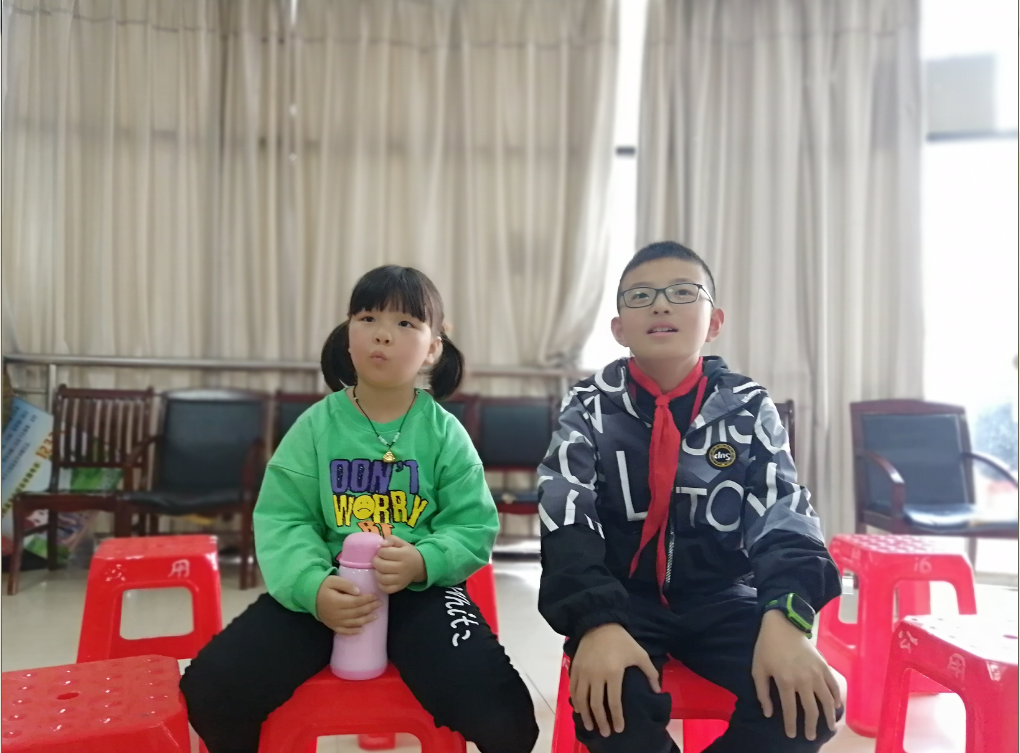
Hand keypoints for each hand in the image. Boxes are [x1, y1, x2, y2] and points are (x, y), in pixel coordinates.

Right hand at [315, 575, 380, 634]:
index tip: (375, 596)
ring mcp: (335, 621)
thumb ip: (346, 585)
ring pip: (353, 623)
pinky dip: (353, 632)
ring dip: (365, 620)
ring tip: (375, 616)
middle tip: (380, 604)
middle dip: (370, 608)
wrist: (310, 596)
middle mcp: (337, 613)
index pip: (356, 602)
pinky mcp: (332, 626)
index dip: (367, 600)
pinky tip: (362, 630)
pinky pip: (344, 631)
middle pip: (357, 612)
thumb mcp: (333, 580)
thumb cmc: (323, 586)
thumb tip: (359, 591)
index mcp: (337, 601)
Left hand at [372, 535, 425, 593]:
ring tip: (379, 569)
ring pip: (382, 578)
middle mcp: (403, 568)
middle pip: (381, 566)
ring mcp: (401, 579)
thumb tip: (381, 544)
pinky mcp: (400, 587)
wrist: (420, 566)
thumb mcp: (402, 543)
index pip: (384, 553)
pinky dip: (380, 584)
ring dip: (377, 572)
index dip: (380, 551)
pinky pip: (386, 589)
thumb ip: (391, 539)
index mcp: (403, 555)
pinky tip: (382, 578)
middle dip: (376, 561)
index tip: (382, 552)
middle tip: (378, 560)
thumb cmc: (408, 553)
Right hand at [570, 623, 660, 737]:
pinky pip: (573, 689)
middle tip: (605, 733)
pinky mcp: (575, 668)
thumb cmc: (621, 640)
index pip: (613, 702)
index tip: (619, 729)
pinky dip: (575, 701)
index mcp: (613, 673)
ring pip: (582, 699)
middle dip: (600, 721)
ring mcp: (584, 672)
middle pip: (596, 705)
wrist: (599, 623)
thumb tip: (657, 690)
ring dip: (586, 715)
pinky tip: (579, 709)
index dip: (616, 718)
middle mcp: (596, 675)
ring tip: (590, 725)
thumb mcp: (639, 653)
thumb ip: (650, 672)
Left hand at [752, 610, 842, 739]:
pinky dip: (836, 697)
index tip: (792, 736)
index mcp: (785, 681)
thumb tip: (768, 713)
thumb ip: (762, 693)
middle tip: (811, 737)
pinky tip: (836, 706)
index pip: (790, 710)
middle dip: (811, 726)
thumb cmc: (767, 647)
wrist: (782, 624)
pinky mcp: (824, 665)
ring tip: (830, 727)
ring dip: (828, 716)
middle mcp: (803, 680)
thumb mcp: (758, 669)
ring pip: (826, 700)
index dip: (791, 725)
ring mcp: (816, 672)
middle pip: (810, 709)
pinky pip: (833, 685)